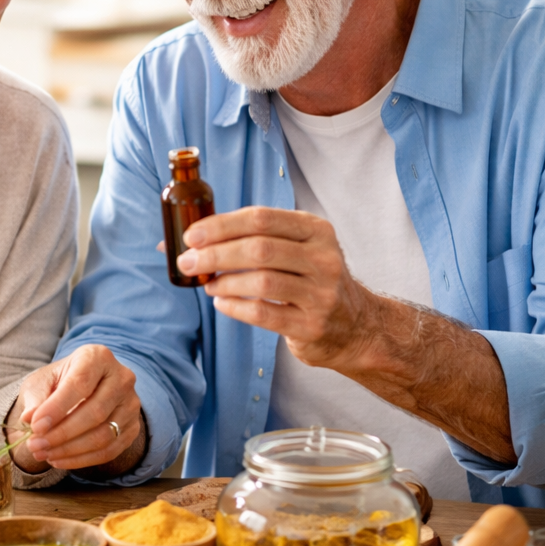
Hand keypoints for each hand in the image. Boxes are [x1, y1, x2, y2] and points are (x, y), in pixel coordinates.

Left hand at [7, 345, 142, 472]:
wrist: (80, 389)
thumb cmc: (59, 382)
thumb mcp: (41, 382)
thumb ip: (36, 398)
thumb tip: (29, 418)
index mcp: (98, 357)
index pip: (80, 384)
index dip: (57, 408)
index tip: (35, 426)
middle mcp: (122, 378)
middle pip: (95, 412)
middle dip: (61, 434)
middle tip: (35, 445)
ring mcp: (131, 404)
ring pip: (103, 435)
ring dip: (70, 450)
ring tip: (43, 453)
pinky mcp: (132, 428)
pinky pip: (109, 451)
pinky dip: (81, 460)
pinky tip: (59, 459)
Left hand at [177, 207, 515, 463]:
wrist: (357, 327)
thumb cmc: (312, 282)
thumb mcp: (296, 249)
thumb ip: (253, 239)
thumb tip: (188, 241)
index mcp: (316, 231)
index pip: (262, 218)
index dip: (222, 225)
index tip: (192, 234)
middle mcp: (323, 258)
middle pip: (259, 248)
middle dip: (215, 254)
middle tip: (187, 261)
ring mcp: (322, 293)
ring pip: (261, 280)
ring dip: (224, 281)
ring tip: (206, 283)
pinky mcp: (313, 325)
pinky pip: (264, 313)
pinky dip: (236, 307)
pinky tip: (222, 302)